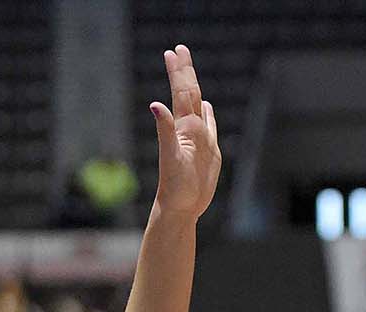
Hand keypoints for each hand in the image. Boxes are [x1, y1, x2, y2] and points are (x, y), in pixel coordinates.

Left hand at [151, 45, 220, 218]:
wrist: (181, 208)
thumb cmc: (174, 186)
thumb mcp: (170, 156)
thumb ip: (164, 129)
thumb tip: (155, 104)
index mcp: (183, 127)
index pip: (181, 92)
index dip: (177, 72)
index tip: (172, 51)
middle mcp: (191, 129)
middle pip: (189, 93)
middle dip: (184, 71)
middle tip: (179, 49)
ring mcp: (200, 139)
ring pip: (198, 106)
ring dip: (194, 88)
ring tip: (189, 70)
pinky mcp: (209, 152)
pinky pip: (210, 127)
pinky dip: (209, 114)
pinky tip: (207, 106)